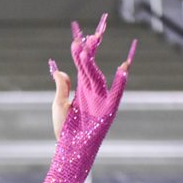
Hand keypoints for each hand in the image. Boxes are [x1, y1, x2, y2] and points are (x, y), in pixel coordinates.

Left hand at [49, 13, 135, 141]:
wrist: (69, 149)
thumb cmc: (64, 129)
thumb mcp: (60, 105)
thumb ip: (62, 87)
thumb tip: (59, 70)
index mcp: (81, 88)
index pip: (82, 65)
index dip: (81, 51)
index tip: (78, 37)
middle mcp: (92, 90)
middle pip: (91, 66)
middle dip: (91, 50)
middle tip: (90, 34)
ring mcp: (100, 99)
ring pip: (97, 76)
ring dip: (93, 63)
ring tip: (90, 47)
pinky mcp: (107, 110)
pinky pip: (116, 93)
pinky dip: (121, 82)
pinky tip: (123, 68)